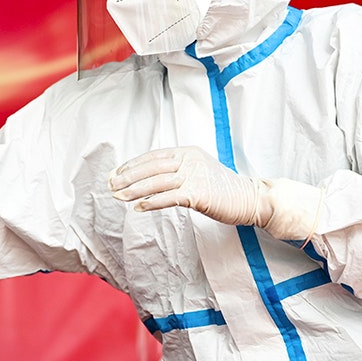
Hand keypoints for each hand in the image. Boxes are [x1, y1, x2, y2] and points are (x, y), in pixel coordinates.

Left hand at [109, 147, 323, 240]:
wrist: (251, 199)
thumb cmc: (222, 189)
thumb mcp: (198, 171)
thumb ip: (177, 170)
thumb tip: (149, 178)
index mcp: (187, 152)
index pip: (153, 156)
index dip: (132, 165)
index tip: (116, 174)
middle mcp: (189, 160)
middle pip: (151, 167)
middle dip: (128, 177)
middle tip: (110, 186)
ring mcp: (195, 175)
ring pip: (157, 182)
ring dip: (135, 191)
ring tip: (119, 197)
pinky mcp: (199, 193)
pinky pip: (169, 197)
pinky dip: (152, 202)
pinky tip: (139, 208)